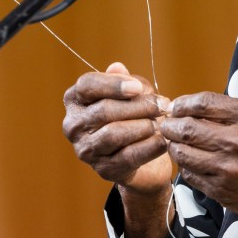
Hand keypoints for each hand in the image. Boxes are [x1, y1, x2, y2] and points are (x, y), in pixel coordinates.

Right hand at [62, 62, 171, 194]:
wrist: (143, 153)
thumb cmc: (133, 114)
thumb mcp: (132, 93)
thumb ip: (126, 80)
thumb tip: (117, 67)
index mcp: (76, 99)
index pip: (87, 85)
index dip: (113, 84)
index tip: (138, 88)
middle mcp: (74, 125)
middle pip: (104, 110)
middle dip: (138, 106)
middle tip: (162, 105)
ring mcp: (85, 150)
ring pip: (113, 134)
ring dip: (143, 126)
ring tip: (161, 123)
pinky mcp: (103, 169)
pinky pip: (127, 156)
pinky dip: (149, 147)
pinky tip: (163, 141)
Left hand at [160, 92, 237, 228]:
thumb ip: (235, 111)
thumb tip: (199, 108)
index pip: (204, 103)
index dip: (184, 103)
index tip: (177, 105)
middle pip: (187, 128)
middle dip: (170, 124)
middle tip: (167, 123)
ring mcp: (228, 168)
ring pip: (184, 154)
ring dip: (174, 145)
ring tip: (175, 142)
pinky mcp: (222, 190)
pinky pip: (191, 175)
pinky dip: (186, 166)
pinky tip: (191, 161)